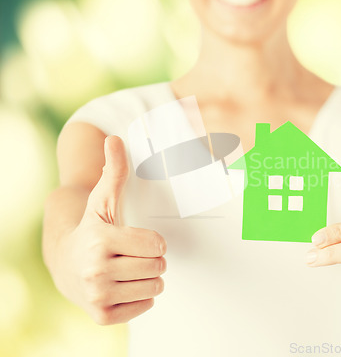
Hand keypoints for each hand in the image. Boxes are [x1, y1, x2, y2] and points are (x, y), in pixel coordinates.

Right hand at [53, 136, 166, 324]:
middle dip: (151, 259)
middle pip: (159, 267)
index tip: (135, 238)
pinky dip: (140, 296)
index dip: (153, 241)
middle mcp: (95, 271)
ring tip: (125, 269)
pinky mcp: (102, 316)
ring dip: (147, 277)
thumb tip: (114, 138)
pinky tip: (121, 285)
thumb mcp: (103, 199)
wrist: (65, 263)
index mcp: (100, 240)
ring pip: (155, 287)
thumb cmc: (93, 228)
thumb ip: (115, 170)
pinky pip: (146, 306)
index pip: (158, 245)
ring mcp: (98, 296)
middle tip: (130, 255)